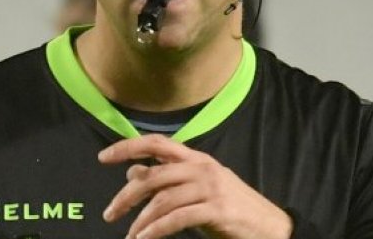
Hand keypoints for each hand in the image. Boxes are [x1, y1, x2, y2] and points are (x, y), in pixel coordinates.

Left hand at [98, 134, 292, 238]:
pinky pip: (177, 218)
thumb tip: (133, 172)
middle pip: (154, 175)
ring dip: (140, 220)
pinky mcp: (217, 209)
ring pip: (163, 199)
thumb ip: (168, 180)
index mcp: (197, 158)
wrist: (268, 226)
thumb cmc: (230, 207)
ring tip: (130, 236)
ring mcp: (211, 188)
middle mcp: (202, 167)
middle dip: (126, 196)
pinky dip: (156, 230)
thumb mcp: (198, 189)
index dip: (128, 147)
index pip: (157, 143)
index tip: (103, 157)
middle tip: (109, 214)